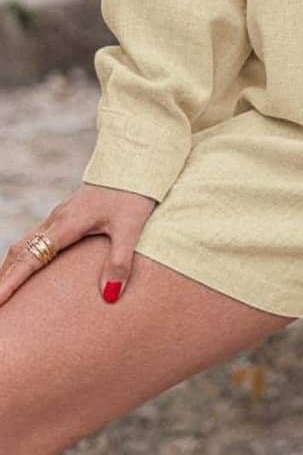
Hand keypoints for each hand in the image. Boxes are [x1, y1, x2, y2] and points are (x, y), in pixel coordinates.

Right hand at [0, 183, 156, 307]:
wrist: (134, 160)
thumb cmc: (133, 193)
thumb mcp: (131, 227)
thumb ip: (120, 261)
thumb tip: (110, 296)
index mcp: (67, 224)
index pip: (30, 258)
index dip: (11, 282)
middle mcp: (57, 220)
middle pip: (20, 252)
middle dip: (4, 277)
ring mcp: (60, 216)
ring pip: (25, 243)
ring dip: (11, 267)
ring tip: (5, 291)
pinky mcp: (67, 214)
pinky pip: (36, 238)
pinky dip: (24, 256)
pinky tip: (30, 267)